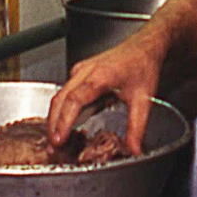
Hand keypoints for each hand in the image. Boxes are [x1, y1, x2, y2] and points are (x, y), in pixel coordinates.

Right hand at [46, 34, 165, 152]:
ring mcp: (80, 71)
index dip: (64, 120)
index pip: (75, 100)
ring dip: (54, 117)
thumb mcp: (143, 100)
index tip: (59, 138)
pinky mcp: (79, 73)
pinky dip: (60, 109)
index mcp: (100, 76)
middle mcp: (86, 72)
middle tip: (52, 146)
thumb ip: (137, 127)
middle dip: (53, 124)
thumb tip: (133, 149)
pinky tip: (63, 123)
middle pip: (61, 99)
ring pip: (59, 95)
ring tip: (55, 139)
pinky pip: (64, 91)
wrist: (144, 47)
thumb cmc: (143, 66)